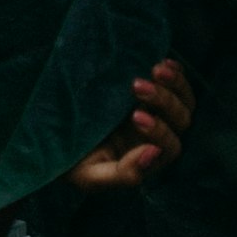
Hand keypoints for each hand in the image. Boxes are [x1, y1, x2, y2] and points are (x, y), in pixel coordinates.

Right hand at [67, 59, 194, 189]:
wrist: (52, 131)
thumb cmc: (71, 158)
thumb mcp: (89, 174)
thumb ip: (122, 174)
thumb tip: (153, 153)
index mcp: (147, 158)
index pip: (168, 147)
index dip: (158, 131)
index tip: (135, 116)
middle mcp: (157, 135)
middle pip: (180, 120)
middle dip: (164, 102)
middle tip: (137, 86)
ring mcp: (156, 111)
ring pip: (183, 100)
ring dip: (174, 84)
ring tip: (155, 69)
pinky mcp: (150, 90)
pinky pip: (175, 81)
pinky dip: (175, 72)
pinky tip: (163, 61)